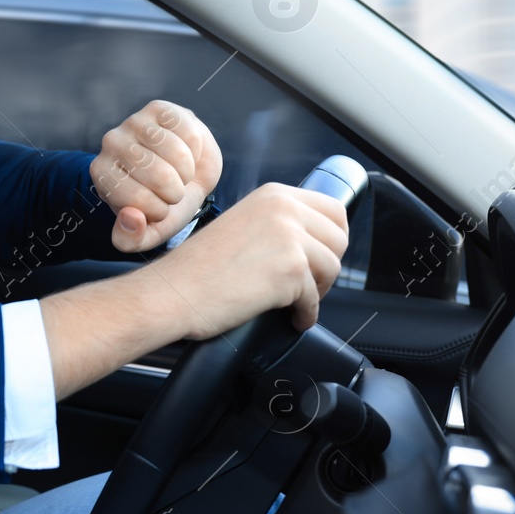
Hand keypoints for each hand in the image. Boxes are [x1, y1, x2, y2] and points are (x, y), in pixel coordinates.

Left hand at [90, 100, 221, 252]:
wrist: (187, 175)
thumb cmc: (165, 204)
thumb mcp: (148, 231)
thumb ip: (132, 239)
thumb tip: (131, 217)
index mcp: (102, 175)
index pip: (135, 201)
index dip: (158, 211)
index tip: (158, 208)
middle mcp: (111, 144)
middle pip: (157, 175)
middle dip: (175, 192)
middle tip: (172, 191)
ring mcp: (134, 122)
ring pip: (175, 153)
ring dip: (187, 171)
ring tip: (180, 173)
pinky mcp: (159, 108)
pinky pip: (188, 132)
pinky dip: (196, 149)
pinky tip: (188, 152)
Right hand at [154, 182, 349, 336]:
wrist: (174, 292)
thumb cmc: (199, 268)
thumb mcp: (243, 224)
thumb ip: (277, 223)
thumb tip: (314, 242)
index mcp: (274, 195)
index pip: (334, 209)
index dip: (332, 238)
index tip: (321, 257)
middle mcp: (284, 209)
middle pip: (339, 238)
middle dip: (327, 265)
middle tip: (307, 283)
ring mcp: (289, 238)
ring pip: (332, 268)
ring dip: (318, 290)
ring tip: (295, 301)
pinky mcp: (290, 271)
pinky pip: (315, 299)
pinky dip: (305, 314)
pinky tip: (290, 318)